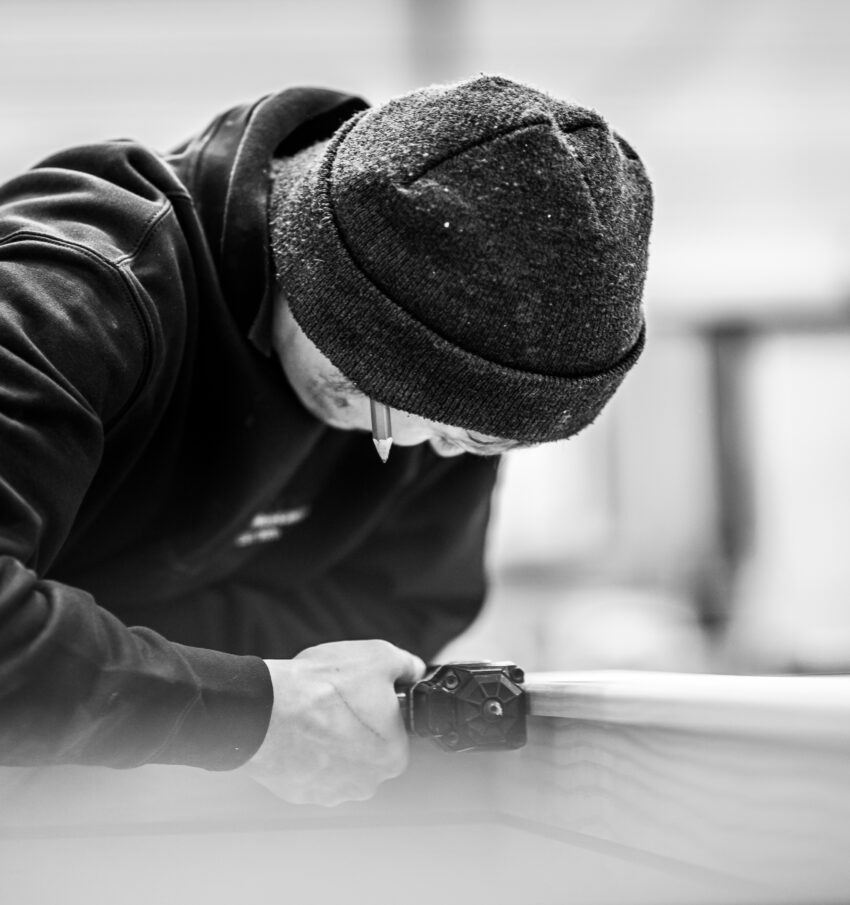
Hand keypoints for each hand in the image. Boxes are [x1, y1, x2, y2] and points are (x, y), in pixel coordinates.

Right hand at [239, 639, 425, 806]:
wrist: (267, 709)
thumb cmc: (321, 688)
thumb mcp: (380, 657)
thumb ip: (408, 666)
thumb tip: (414, 670)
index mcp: (393, 755)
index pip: (397, 733)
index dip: (381, 711)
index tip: (365, 698)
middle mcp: (366, 783)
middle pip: (369, 751)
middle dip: (357, 729)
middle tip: (338, 704)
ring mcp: (331, 792)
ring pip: (340, 763)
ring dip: (330, 743)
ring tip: (315, 715)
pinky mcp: (300, 793)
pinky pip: (311, 772)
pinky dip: (306, 754)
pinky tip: (299, 731)